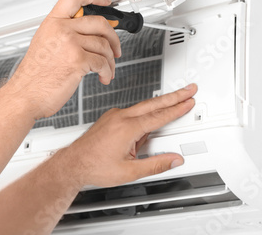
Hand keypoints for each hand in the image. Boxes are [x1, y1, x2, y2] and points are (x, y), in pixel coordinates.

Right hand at [9, 0, 121, 118]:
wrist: (25, 95)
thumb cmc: (35, 75)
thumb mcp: (46, 43)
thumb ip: (66, 32)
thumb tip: (92, 31)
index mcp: (53, 22)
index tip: (106, 1)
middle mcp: (61, 29)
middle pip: (100, 22)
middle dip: (114, 37)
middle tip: (116, 48)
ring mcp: (70, 44)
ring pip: (104, 45)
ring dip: (110, 60)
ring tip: (106, 69)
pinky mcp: (78, 60)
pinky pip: (103, 62)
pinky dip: (107, 71)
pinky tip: (103, 76)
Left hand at [60, 84, 197, 187]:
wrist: (72, 164)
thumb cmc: (94, 167)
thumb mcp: (129, 172)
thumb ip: (155, 165)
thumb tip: (174, 159)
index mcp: (127, 128)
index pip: (158, 116)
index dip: (176, 108)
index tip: (189, 102)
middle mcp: (121, 117)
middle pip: (154, 103)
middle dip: (174, 96)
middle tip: (189, 89)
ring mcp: (115, 115)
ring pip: (144, 105)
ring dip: (162, 102)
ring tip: (177, 100)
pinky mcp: (111, 117)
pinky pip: (133, 111)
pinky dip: (146, 110)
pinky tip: (151, 119)